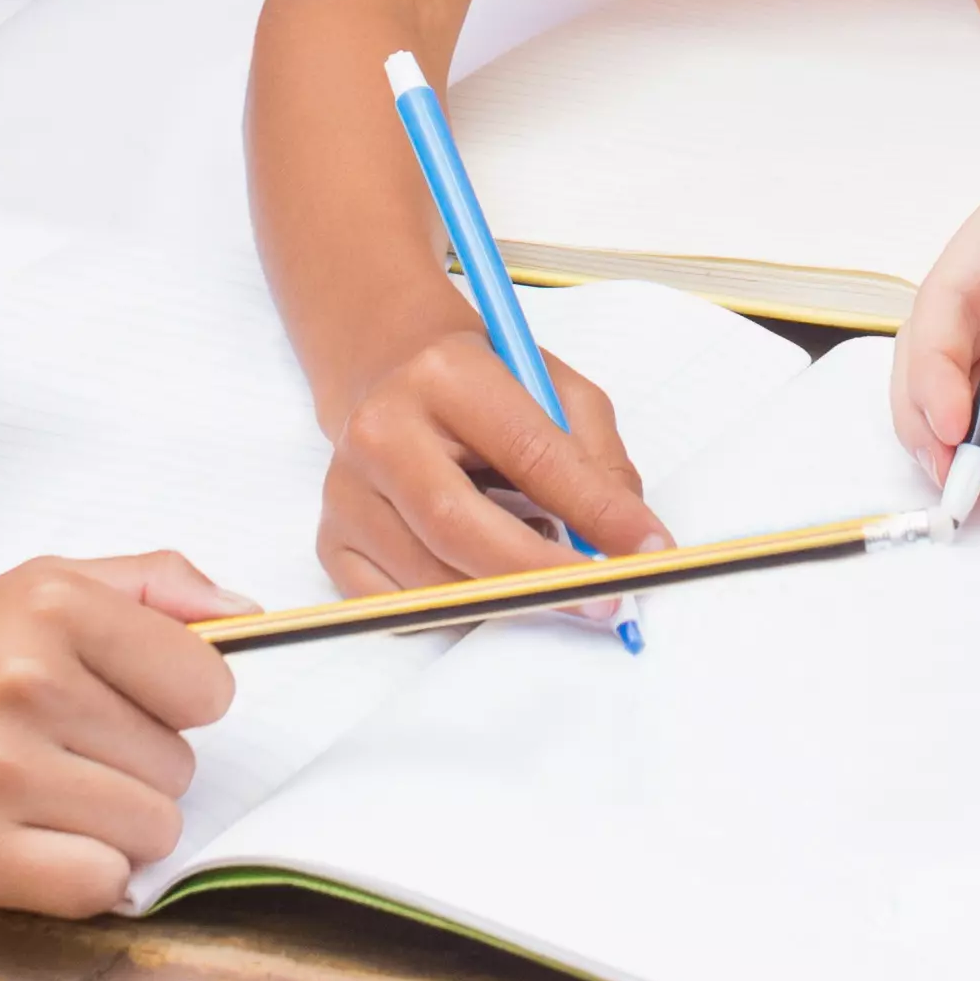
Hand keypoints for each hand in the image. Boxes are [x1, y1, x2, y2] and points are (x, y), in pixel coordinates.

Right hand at [0, 554, 238, 917]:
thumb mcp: (26, 589)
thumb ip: (148, 587)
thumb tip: (251, 612)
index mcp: (50, 602)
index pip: (210, 684)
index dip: (175, 704)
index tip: (116, 703)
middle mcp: (27, 680)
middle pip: (180, 766)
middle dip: (130, 768)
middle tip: (48, 753)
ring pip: (151, 830)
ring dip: (108, 828)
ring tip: (33, 798)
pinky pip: (101, 885)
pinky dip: (77, 878)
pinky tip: (23, 846)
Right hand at [315, 326, 663, 596]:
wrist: (388, 373)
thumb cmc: (479, 386)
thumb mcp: (553, 389)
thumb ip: (598, 457)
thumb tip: (630, 540)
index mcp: (443, 375)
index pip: (528, 453)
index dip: (593, 509)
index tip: (647, 549)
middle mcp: (380, 431)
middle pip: (461, 529)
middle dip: (544, 577)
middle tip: (607, 599)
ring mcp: (346, 492)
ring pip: (433, 580)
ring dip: (505, 591)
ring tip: (541, 559)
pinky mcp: (331, 541)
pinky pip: (400, 608)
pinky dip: (457, 606)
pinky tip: (481, 571)